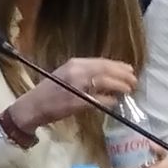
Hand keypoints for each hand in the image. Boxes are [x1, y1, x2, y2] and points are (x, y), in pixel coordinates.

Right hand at [7, 57, 135, 131]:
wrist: (33, 105)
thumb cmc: (51, 91)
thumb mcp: (68, 75)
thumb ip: (86, 73)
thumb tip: (108, 76)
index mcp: (75, 63)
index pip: (102, 62)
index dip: (118, 65)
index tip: (129, 69)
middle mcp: (77, 71)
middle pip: (106, 70)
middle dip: (123, 75)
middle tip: (134, 80)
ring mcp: (77, 86)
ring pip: (105, 82)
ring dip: (119, 86)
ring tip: (129, 89)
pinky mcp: (77, 102)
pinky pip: (99, 99)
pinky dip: (109, 100)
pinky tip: (115, 102)